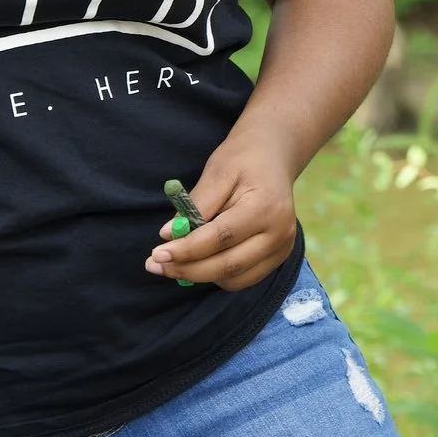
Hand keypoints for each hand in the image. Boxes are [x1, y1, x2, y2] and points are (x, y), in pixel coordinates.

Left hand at [147, 134, 298, 289]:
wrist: (274, 157)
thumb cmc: (243, 160)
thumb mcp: (217, 172)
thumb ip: (196, 205)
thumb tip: (168, 236)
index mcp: (266, 207)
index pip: (222, 237)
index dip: (187, 249)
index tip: (157, 252)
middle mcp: (280, 233)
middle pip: (229, 265)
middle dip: (188, 269)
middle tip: (155, 265)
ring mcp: (282, 248)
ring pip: (234, 279)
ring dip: (200, 275)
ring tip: (174, 262)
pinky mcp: (278, 257)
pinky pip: (242, 278)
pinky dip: (217, 275)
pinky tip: (199, 261)